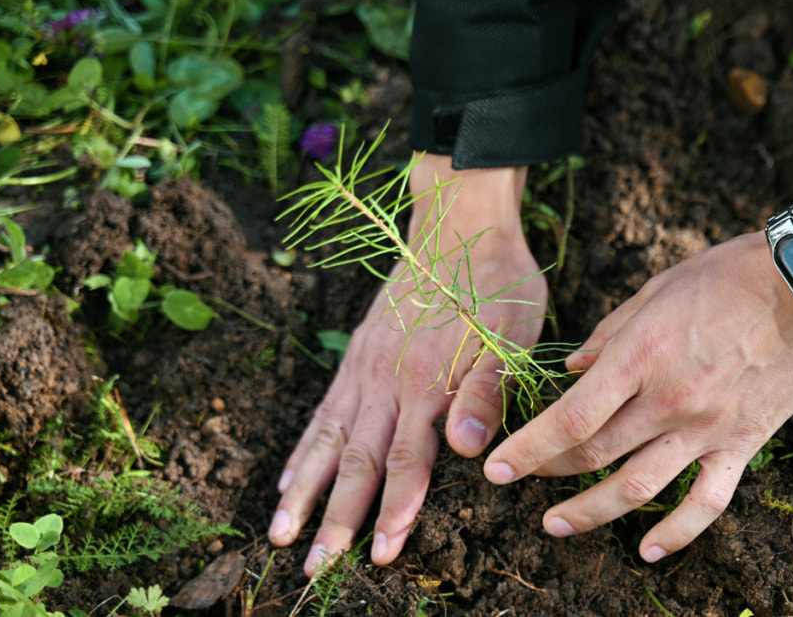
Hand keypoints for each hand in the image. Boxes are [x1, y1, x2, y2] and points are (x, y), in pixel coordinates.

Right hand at [268, 154, 545, 574]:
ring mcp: (364, 369)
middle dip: (336, 519)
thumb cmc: (497, 281)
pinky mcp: (356, 357)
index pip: (409, 459)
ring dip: (304, 494)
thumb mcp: (512, 332)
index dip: (396, 508)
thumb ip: (486, 390)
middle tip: (315, 570)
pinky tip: (284, 479)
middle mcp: (386, 380)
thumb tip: (468, 450)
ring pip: (328, 442)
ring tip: (280, 536)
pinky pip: (322, 412)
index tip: (381, 554)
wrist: (458, 221)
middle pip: (357, 462)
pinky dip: (301, 449)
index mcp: (427, 380)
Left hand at [481, 193, 792, 561]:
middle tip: (523, 481)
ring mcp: (707, 428)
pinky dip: (677, 531)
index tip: (496, 469)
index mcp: (641, 357)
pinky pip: (707, 500)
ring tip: (557, 526)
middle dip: (548, 473)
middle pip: (594, 455)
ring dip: (592, 513)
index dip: (527, 449)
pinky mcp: (742, 443)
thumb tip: (571, 369)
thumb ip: (610, 334)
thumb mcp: (656, 289)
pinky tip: (649, 549)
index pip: (571, 420)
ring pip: (638, 487)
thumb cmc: (728, 275)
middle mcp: (669, 401)